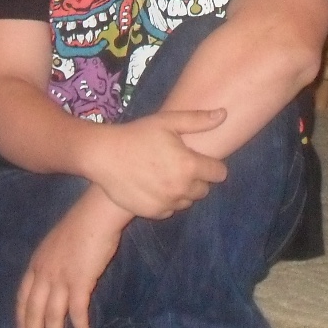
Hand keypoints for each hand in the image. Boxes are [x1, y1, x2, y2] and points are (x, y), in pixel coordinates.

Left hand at [17, 190, 124, 327]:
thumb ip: (53, 260)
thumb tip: (57, 275)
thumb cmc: (83, 222)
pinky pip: (78, 311)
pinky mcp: (79, 282)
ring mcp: (60, 278)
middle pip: (34, 310)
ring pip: (53, 315)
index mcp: (37, 262)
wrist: (97, 212)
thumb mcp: (58, 241)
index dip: (21, 316)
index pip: (23, 296)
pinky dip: (80, 327)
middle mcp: (44, 273)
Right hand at [83, 109, 227, 219]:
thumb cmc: (137, 134)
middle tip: (179, 164)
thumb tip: (224, 114)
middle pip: (204, 189)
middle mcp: (181, 189)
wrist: (104, 156)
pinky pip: (170, 210)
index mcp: (189, 166)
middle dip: (197, 178)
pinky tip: (154, 185)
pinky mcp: (153, 213)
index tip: (200, 159)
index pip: (219, 173)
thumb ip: (198, 120)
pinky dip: (166, 201)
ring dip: (182, 191)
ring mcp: (166, 204)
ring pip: (187, 201)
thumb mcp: (168, 121)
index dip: (212, 165)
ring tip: (165, 174)